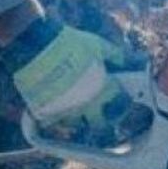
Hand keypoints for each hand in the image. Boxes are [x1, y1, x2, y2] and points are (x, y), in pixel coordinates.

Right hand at [4, 19, 150, 146]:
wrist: (37, 45)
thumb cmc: (71, 43)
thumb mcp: (98, 45)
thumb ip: (116, 55)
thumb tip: (131, 59)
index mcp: (101, 88)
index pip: (119, 105)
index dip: (122, 104)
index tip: (120, 101)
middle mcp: (86, 104)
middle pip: (99, 124)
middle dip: (102, 121)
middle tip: (100, 113)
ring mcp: (66, 110)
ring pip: (77, 125)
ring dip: (79, 119)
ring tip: (77, 108)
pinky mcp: (46, 112)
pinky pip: (56, 122)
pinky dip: (59, 117)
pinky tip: (59, 107)